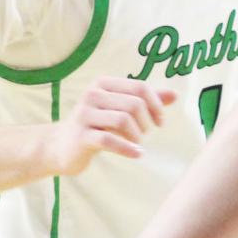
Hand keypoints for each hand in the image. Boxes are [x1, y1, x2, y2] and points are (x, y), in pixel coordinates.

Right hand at [37, 77, 175, 177]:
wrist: (61, 146)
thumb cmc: (97, 125)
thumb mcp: (120, 109)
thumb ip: (146, 101)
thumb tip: (175, 94)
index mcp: (104, 84)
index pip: (140, 87)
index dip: (156, 104)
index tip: (160, 122)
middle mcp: (92, 94)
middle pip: (134, 104)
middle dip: (147, 122)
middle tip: (145, 134)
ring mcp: (84, 115)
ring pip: (123, 120)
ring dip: (138, 135)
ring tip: (138, 143)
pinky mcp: (81, 136)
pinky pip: (109, 140)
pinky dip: (128, 149)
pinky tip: (137, 154)